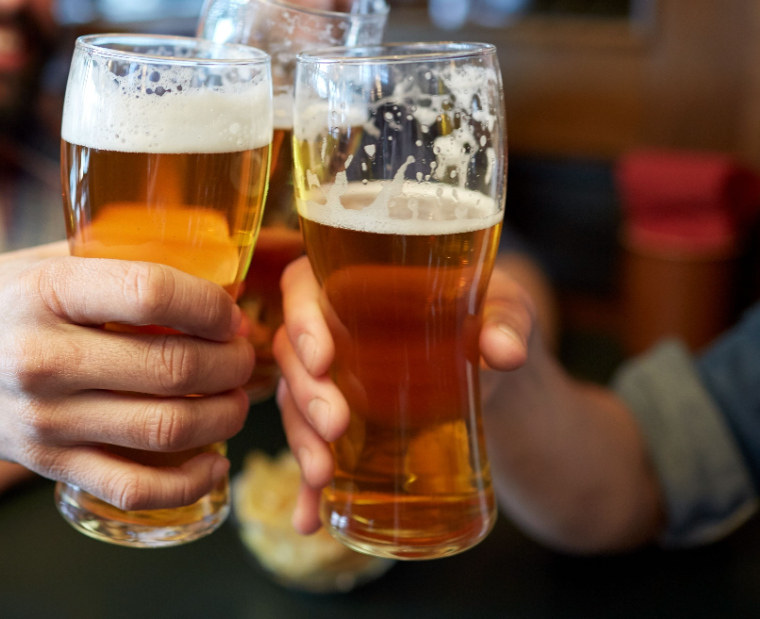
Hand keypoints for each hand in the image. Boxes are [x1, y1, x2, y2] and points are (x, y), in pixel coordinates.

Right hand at [0, 242, 253, 513]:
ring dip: (222, 416)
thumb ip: (109, 259)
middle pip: (170, 366)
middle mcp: (44, 359)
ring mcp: (45, 420)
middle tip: (245, 354)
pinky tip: (213, 462)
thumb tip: (201, 258)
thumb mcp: (37, 261)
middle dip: (230, 362)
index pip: (150, 293)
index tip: (231, 310)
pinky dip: (187, 482)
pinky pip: (132, 486)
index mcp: (46, 293)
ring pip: (163, 428)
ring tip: (237, 399)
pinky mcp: (45, 464)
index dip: (210, 304)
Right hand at [274, 256, 535, 533]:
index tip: (324, 358)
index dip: (301, 319)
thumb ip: (508, 322)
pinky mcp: (342, 425)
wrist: (499, 372)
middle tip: (336, 424)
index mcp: (355, 280)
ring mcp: (332, 379)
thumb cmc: (492, 318)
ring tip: (322, 475)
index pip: (303, 285)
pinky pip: (314, 451)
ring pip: (295, 404)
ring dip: (301, 441)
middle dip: (305, 393)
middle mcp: (332, 327)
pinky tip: (310, 519)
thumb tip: (505, 351)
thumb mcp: (507, 309)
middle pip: (293, 353)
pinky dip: (308, 489)